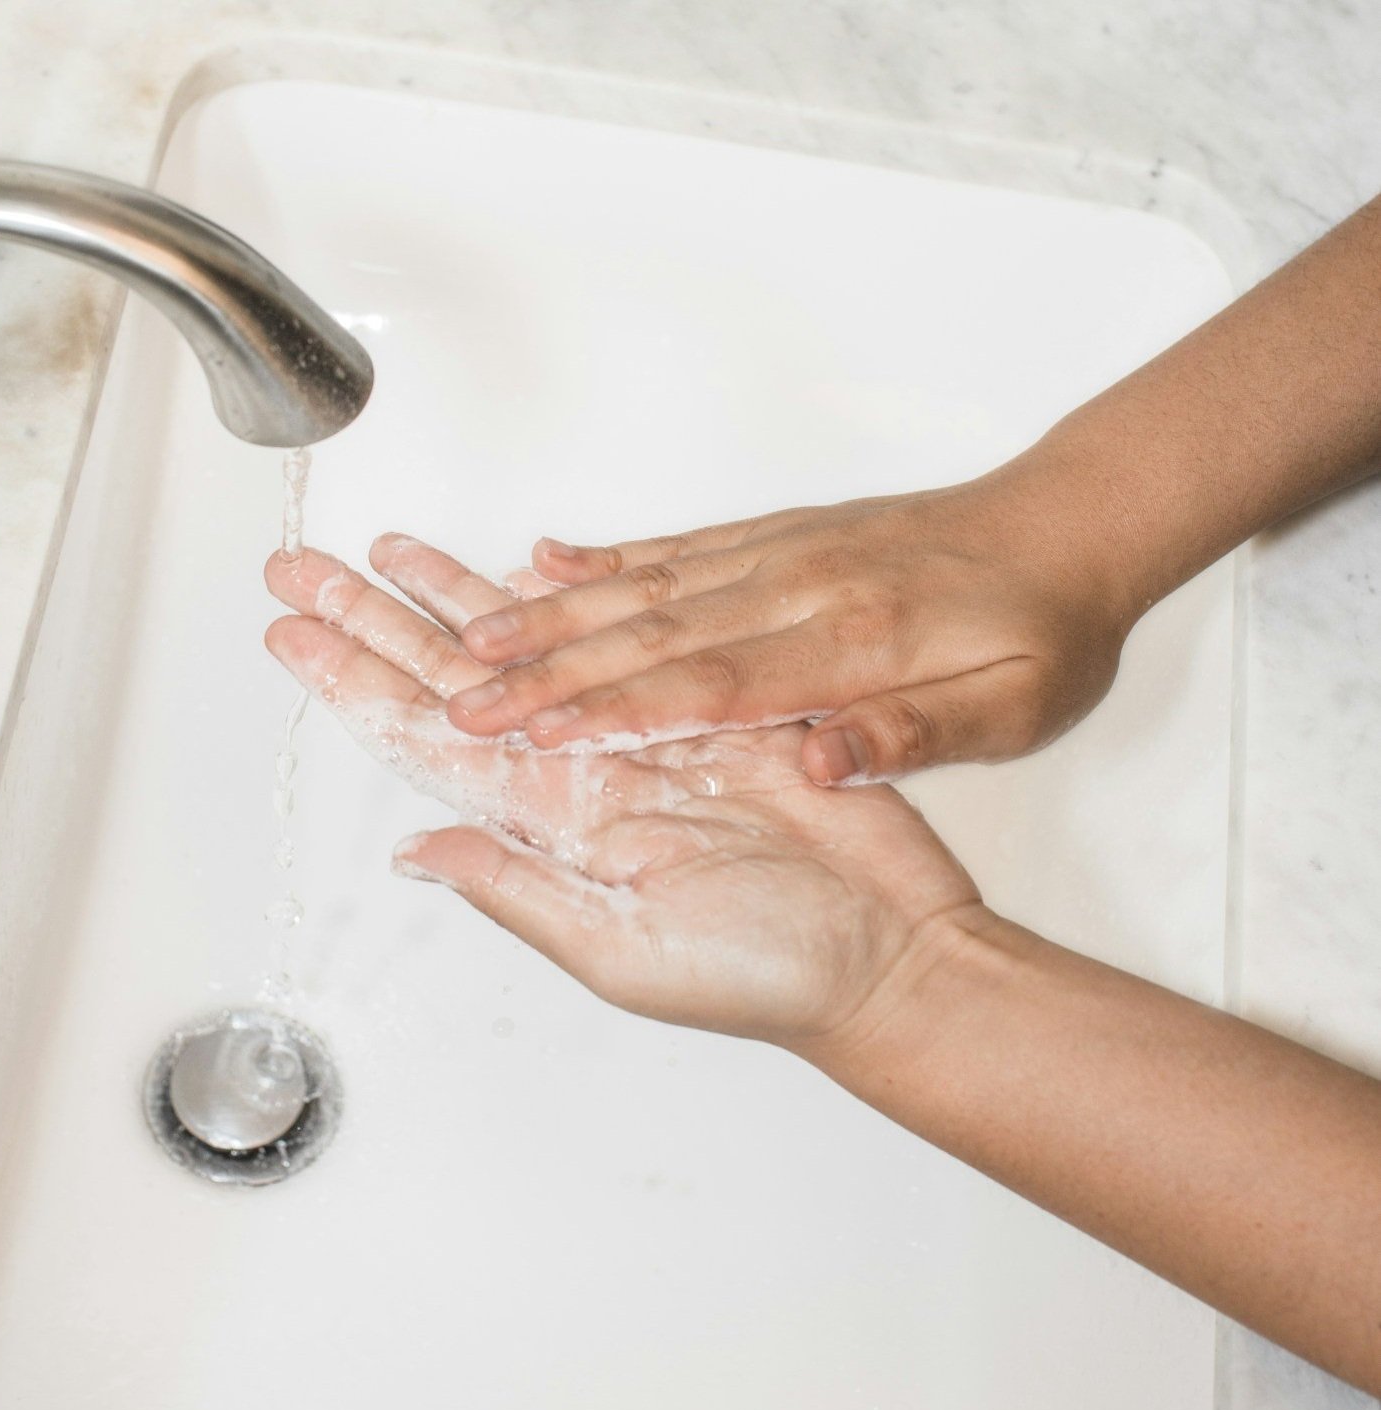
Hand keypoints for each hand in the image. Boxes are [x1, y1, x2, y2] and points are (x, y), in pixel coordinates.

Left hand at [263, 538, 984, 1056]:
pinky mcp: (710, 705)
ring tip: (391, 546)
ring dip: (454, 596)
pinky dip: (570, 600)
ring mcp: (639, 735)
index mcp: (548, 829)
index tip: (294, 633)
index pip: (426, 741)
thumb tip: (417, 852)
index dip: (355, 683)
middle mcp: (579, 774)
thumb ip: (517, 892)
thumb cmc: (764, 976)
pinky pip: (619, 636)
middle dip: (375, 620)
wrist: (886, 952)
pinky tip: (520, 569)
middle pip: (452, 680)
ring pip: (526, 646)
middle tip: (305, 568)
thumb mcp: (622, 950)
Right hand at [439, 474, 1139, 784]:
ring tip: (469, 636)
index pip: (708, 686)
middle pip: (650, 633)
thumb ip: (915, 735)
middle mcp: (800, 587)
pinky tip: (547, 564)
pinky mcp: (778, 534)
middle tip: (460, 698)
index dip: (612, 712)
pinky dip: (605, 558)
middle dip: (545, 669)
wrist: (1073, 526)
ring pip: (645, 586)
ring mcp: (782, 553)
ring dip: (552, 614)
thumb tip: (821, 759)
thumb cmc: (1046, 630)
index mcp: (854, 644)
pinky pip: (676, 545)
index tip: (533, 736)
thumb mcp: (1015, 709)